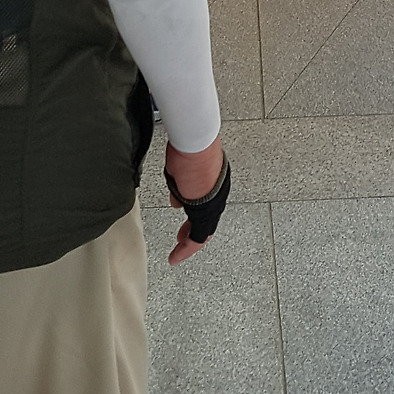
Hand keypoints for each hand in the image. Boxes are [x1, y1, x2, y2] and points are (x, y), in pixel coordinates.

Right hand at [164, 135, 224, 265]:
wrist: (195, 142)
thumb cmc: (188, 146)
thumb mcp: (180, 169)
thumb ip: (180, 186)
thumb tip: (176, 202)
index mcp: (213, 182)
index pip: (204, 204)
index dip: (195, 216)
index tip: (186, 225)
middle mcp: (216, 192)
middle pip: (206, 218)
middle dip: (193, 232)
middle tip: (183, 242)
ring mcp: (214, 200)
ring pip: (203, 227)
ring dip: (190, 240)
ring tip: (180, 250)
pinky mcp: (207, 209)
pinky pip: (199, 234)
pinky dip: (189, 246)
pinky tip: (179, 252)